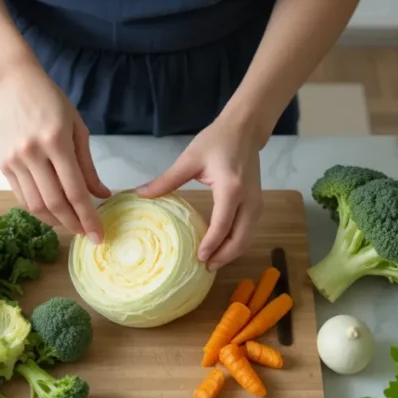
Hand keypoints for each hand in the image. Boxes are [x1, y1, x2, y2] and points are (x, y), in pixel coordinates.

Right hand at [0, 63, 110, 241]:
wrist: (15, 85)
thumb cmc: (52, 103)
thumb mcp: (78, 129)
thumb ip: (88, 166)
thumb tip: (102, 195)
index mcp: (56, 141)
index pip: (74, 190)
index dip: (88, 217)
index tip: (98, 235)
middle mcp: (32, 153)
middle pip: (54, 203)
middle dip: (73, 224)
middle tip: (86, 233)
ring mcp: (14, 160)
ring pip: (35, 205)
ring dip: (55, 220)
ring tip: (71, 223)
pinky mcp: (3, 165)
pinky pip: (22, 197)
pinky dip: (38, 209)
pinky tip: (52, 211)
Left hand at [137, 115, 265, 270]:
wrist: (244, 129)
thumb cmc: (217, 141)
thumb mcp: (189, 159)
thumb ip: (166, 180)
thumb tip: (141, 194)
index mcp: (231, 189)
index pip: (223, 225)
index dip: (211, 244)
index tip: (199, 258)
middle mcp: (248, 200)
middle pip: (240, 239)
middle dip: (224, 256)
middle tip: (205, 268)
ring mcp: (256, 202)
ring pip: (247, 237)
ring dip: (231, 252)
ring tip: (211, 262)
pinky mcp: (257, 203)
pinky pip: (248, 230)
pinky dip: (237, 242)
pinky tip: (221, 247)